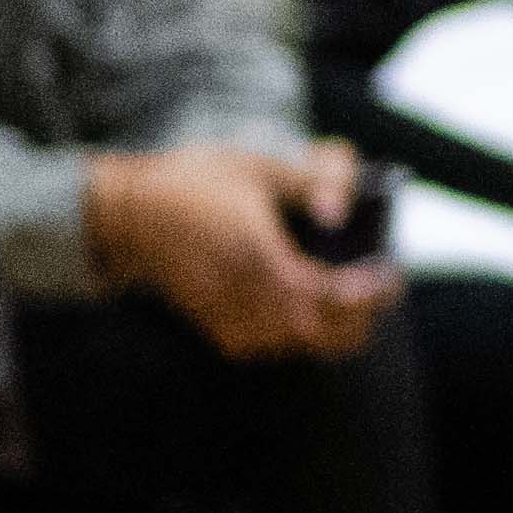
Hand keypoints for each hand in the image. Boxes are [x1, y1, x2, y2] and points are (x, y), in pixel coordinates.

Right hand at [86, 144, 381, 359]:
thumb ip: (307, 183)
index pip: (320, 292)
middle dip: (357, 316)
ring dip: (331, 329)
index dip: (362, 292)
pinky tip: (312, 315)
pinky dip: (295, 337)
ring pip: (290, 343)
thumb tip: (342, 209)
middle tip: (380, 289)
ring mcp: (221, 311)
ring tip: (356, 300)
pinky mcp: (209, 321)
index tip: (387, 274)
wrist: (125, 213)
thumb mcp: (256, 167)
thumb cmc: (193, 181)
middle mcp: (238, 290)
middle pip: (312, 330)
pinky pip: (261, 346)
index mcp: (253, 251)